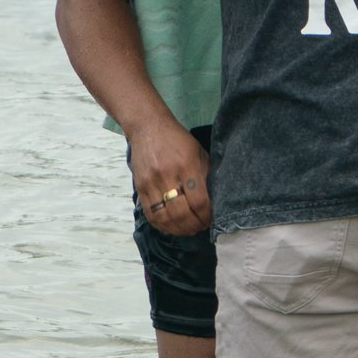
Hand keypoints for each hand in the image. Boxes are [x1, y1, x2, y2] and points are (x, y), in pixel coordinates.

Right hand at [129, 116, 209, 238]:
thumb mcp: (199, 152)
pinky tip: (172, 227)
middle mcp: (168, 175)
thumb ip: (207, 175)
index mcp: (187, 165)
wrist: (148, 127)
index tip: (212, 219)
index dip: (207, 216)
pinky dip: (163, 226)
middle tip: (202, 227)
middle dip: (195, 225)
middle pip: (182, 213)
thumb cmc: (178, 140)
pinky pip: (151, 214)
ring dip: (179, 229)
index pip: (199, 201)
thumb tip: (217, 200)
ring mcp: (151, 183)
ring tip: (188, 230)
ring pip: (165, 217)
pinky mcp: (140, 188)